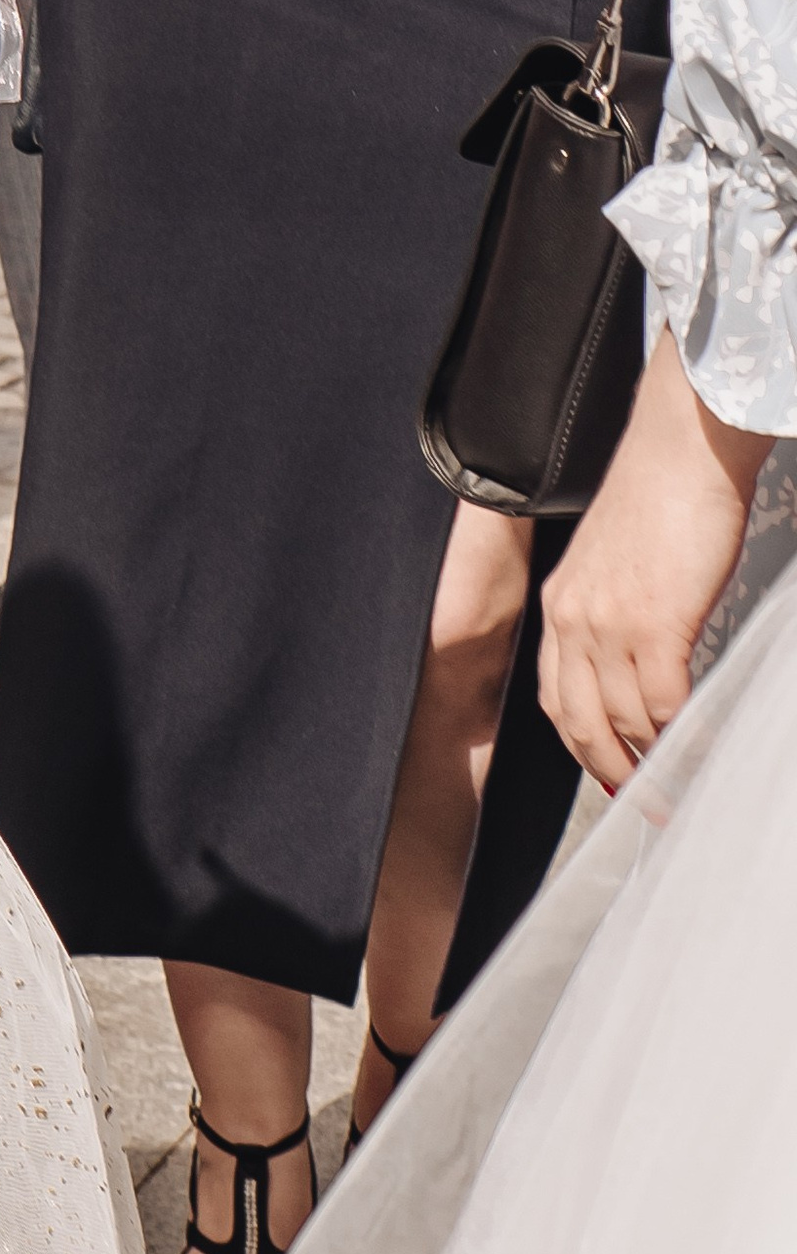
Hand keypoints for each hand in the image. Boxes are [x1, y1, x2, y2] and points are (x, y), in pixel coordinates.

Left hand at [540, 329, 768, 784]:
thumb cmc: (664, 497)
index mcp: (560, 606)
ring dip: (654, 761)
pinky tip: (699, 746)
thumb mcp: (619, 561)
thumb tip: (647, 660)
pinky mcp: (655, 621)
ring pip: (624, 719)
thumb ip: (618, 611)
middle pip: (581, 722)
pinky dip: (680, 733)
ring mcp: (610, 623)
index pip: (554, 697)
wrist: (682, 448)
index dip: (581, 744)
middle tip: (649, 806)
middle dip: (613, 771)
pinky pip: (664, 700)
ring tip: (681, 787)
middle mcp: (573, 619)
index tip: (610, 775)